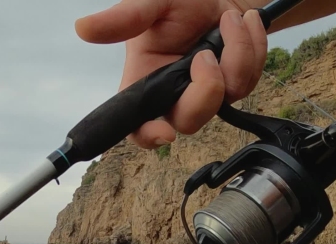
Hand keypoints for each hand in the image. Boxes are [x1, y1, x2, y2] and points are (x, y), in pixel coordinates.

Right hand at [76, 0, 266, 148]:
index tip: (164, 133)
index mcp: (145, 80)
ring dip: (236, 54)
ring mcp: (207, 91)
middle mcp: (174, 93)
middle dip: (205, 90)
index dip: (149, 137)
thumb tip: (83, 27)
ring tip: (229, 18)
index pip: (139, 127)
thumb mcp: (153, 3)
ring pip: (228, 98)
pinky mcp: (236, 84)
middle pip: (190, 121)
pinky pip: (251, 79)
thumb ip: (124, 18)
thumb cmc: (182, 0)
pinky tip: (243, 22)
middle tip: (206, 54)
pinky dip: (252, 46)